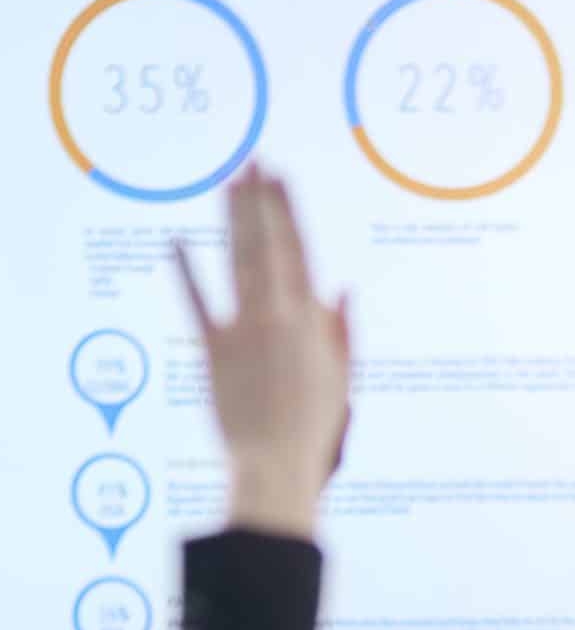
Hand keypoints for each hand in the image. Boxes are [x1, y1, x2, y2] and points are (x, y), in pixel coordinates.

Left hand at [175, 164, 350, 539]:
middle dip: (259, 201)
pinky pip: (197, 304)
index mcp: (312, 324)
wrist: (276, 467)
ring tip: (227, 184)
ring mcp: (244, 330)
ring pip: (237, 261)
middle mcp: (278, 317)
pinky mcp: (213, 351)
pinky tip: (176, 243)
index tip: (280, 178)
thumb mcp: (342, 385)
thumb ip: (341, 337)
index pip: (300, 252)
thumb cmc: (315, 436)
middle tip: (251, 161)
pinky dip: (186, 274)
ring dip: (232, 219)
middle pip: (267, 245)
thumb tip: (340, 293)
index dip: (288, 212)